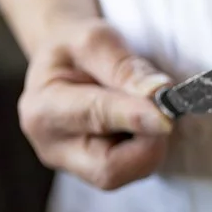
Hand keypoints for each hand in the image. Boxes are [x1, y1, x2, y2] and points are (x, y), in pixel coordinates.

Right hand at [18, 19, 174, 189]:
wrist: (63, 61)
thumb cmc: (76, 48)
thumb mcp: (95, 40)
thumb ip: (124, 67)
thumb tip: (158, 92)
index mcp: (44, 108)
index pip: (95, 117)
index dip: (135, 118)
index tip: (166, 118)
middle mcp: (53, 147)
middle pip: (109, 168)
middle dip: (148, 143)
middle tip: (166, 111)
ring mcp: (73, 165)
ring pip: (127, 172)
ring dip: (151, 143)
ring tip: (145, 108)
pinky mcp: (94, 171)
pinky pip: (132, 169)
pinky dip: (147, 148)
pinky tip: (140, 122)